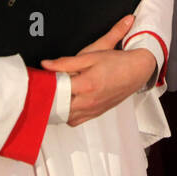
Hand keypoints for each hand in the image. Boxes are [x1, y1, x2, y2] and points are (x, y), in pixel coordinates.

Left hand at [40, 16, 157, 126]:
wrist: (137, 71)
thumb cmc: (117, 62)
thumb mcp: (91, 54)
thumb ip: (66, 61)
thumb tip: (46, 64)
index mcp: (86, 84)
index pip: (56, 89)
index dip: (44, 84)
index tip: (39, 80)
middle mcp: (89, 101)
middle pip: (58, 106)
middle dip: (49, 98)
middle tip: (44, 88)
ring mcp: (92, 110)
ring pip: (65, 117)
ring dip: (58, 108)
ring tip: (56, 96)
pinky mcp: (96, 113)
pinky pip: (75, 121)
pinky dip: (68, 115)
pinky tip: (68, 103)